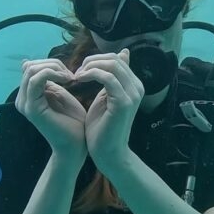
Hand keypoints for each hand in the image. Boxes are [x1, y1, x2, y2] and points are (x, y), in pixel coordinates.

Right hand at [16, 58, 87, 160]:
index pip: (30, 67)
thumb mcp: (59, 93)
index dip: (50, 64)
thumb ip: (47, 80)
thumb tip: (26, 62)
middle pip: (30, 66)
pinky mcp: (33, 108)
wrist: (77, 144)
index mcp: (28, 96)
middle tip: (71, 75)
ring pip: (32, 70)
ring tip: (70, 78)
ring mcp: (26, 104)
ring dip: (54, 68)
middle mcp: (22, 100)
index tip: (69, 74)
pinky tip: (68, 80)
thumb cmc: (72, 121)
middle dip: (53, 64)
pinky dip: (53, 73)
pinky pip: (36, 80)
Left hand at [72, 48, 143, 171]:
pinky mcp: (123, 102)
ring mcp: (132, 94)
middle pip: (114, 59)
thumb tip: (116, 59)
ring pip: (112, 65)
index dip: (96, 60)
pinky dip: (91, 75)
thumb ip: (109, 80)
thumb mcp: (105, 98)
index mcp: (134, 85)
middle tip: (77, 71)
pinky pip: (107, 78)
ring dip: (90, 67)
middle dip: (92, 61)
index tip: (81, 70)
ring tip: (76, 76)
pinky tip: (79, 80)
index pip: (117, 59)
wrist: (108, 154)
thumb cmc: (103, 129)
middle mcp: (137, 87)